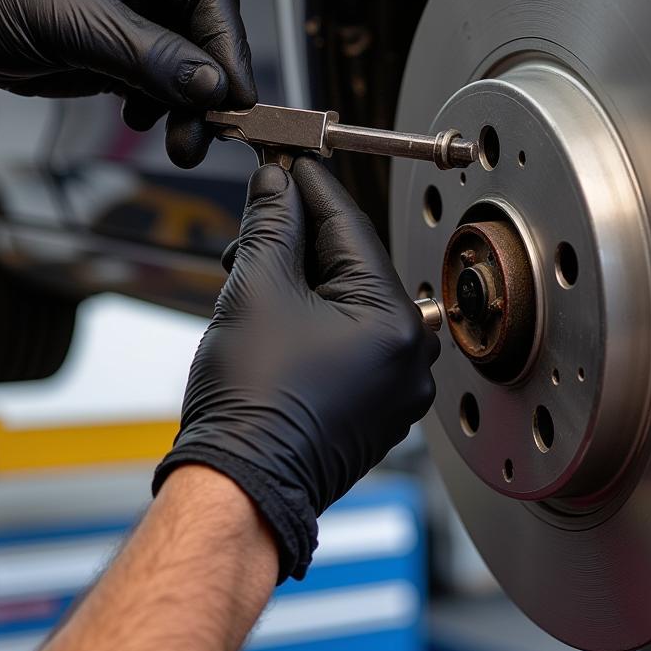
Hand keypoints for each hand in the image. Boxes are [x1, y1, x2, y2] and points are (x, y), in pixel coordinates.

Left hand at [0, 0, 254, 166]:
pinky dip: (162, 109)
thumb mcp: (80, 26)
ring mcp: (143, 19)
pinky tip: (141, 118)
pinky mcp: (129, 53)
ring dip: (188, 108)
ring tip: (179, 142)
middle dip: (209, 88)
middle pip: (207, 38)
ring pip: (191, 70)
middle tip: (208, 129)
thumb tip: (213, 85)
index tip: (236, 94)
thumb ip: (151, 56)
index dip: (229, 48)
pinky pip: (165, 86)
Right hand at [153, 156, 439, 580]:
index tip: (288, 162)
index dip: (311, 187)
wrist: (239, 487)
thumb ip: (271, 225)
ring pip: (349, 304)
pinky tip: (275, 305)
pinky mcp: (376, 408)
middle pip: (352, 265)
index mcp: (395, 321)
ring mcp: (397, 387)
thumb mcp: (256, 290)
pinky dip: (315, 316)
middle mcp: (411, 355)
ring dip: (302, 277)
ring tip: (251, 269)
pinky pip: (351, 341)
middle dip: (300, 236)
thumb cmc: (251, 402)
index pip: (351, 228)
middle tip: (259, 214)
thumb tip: (275, 184)